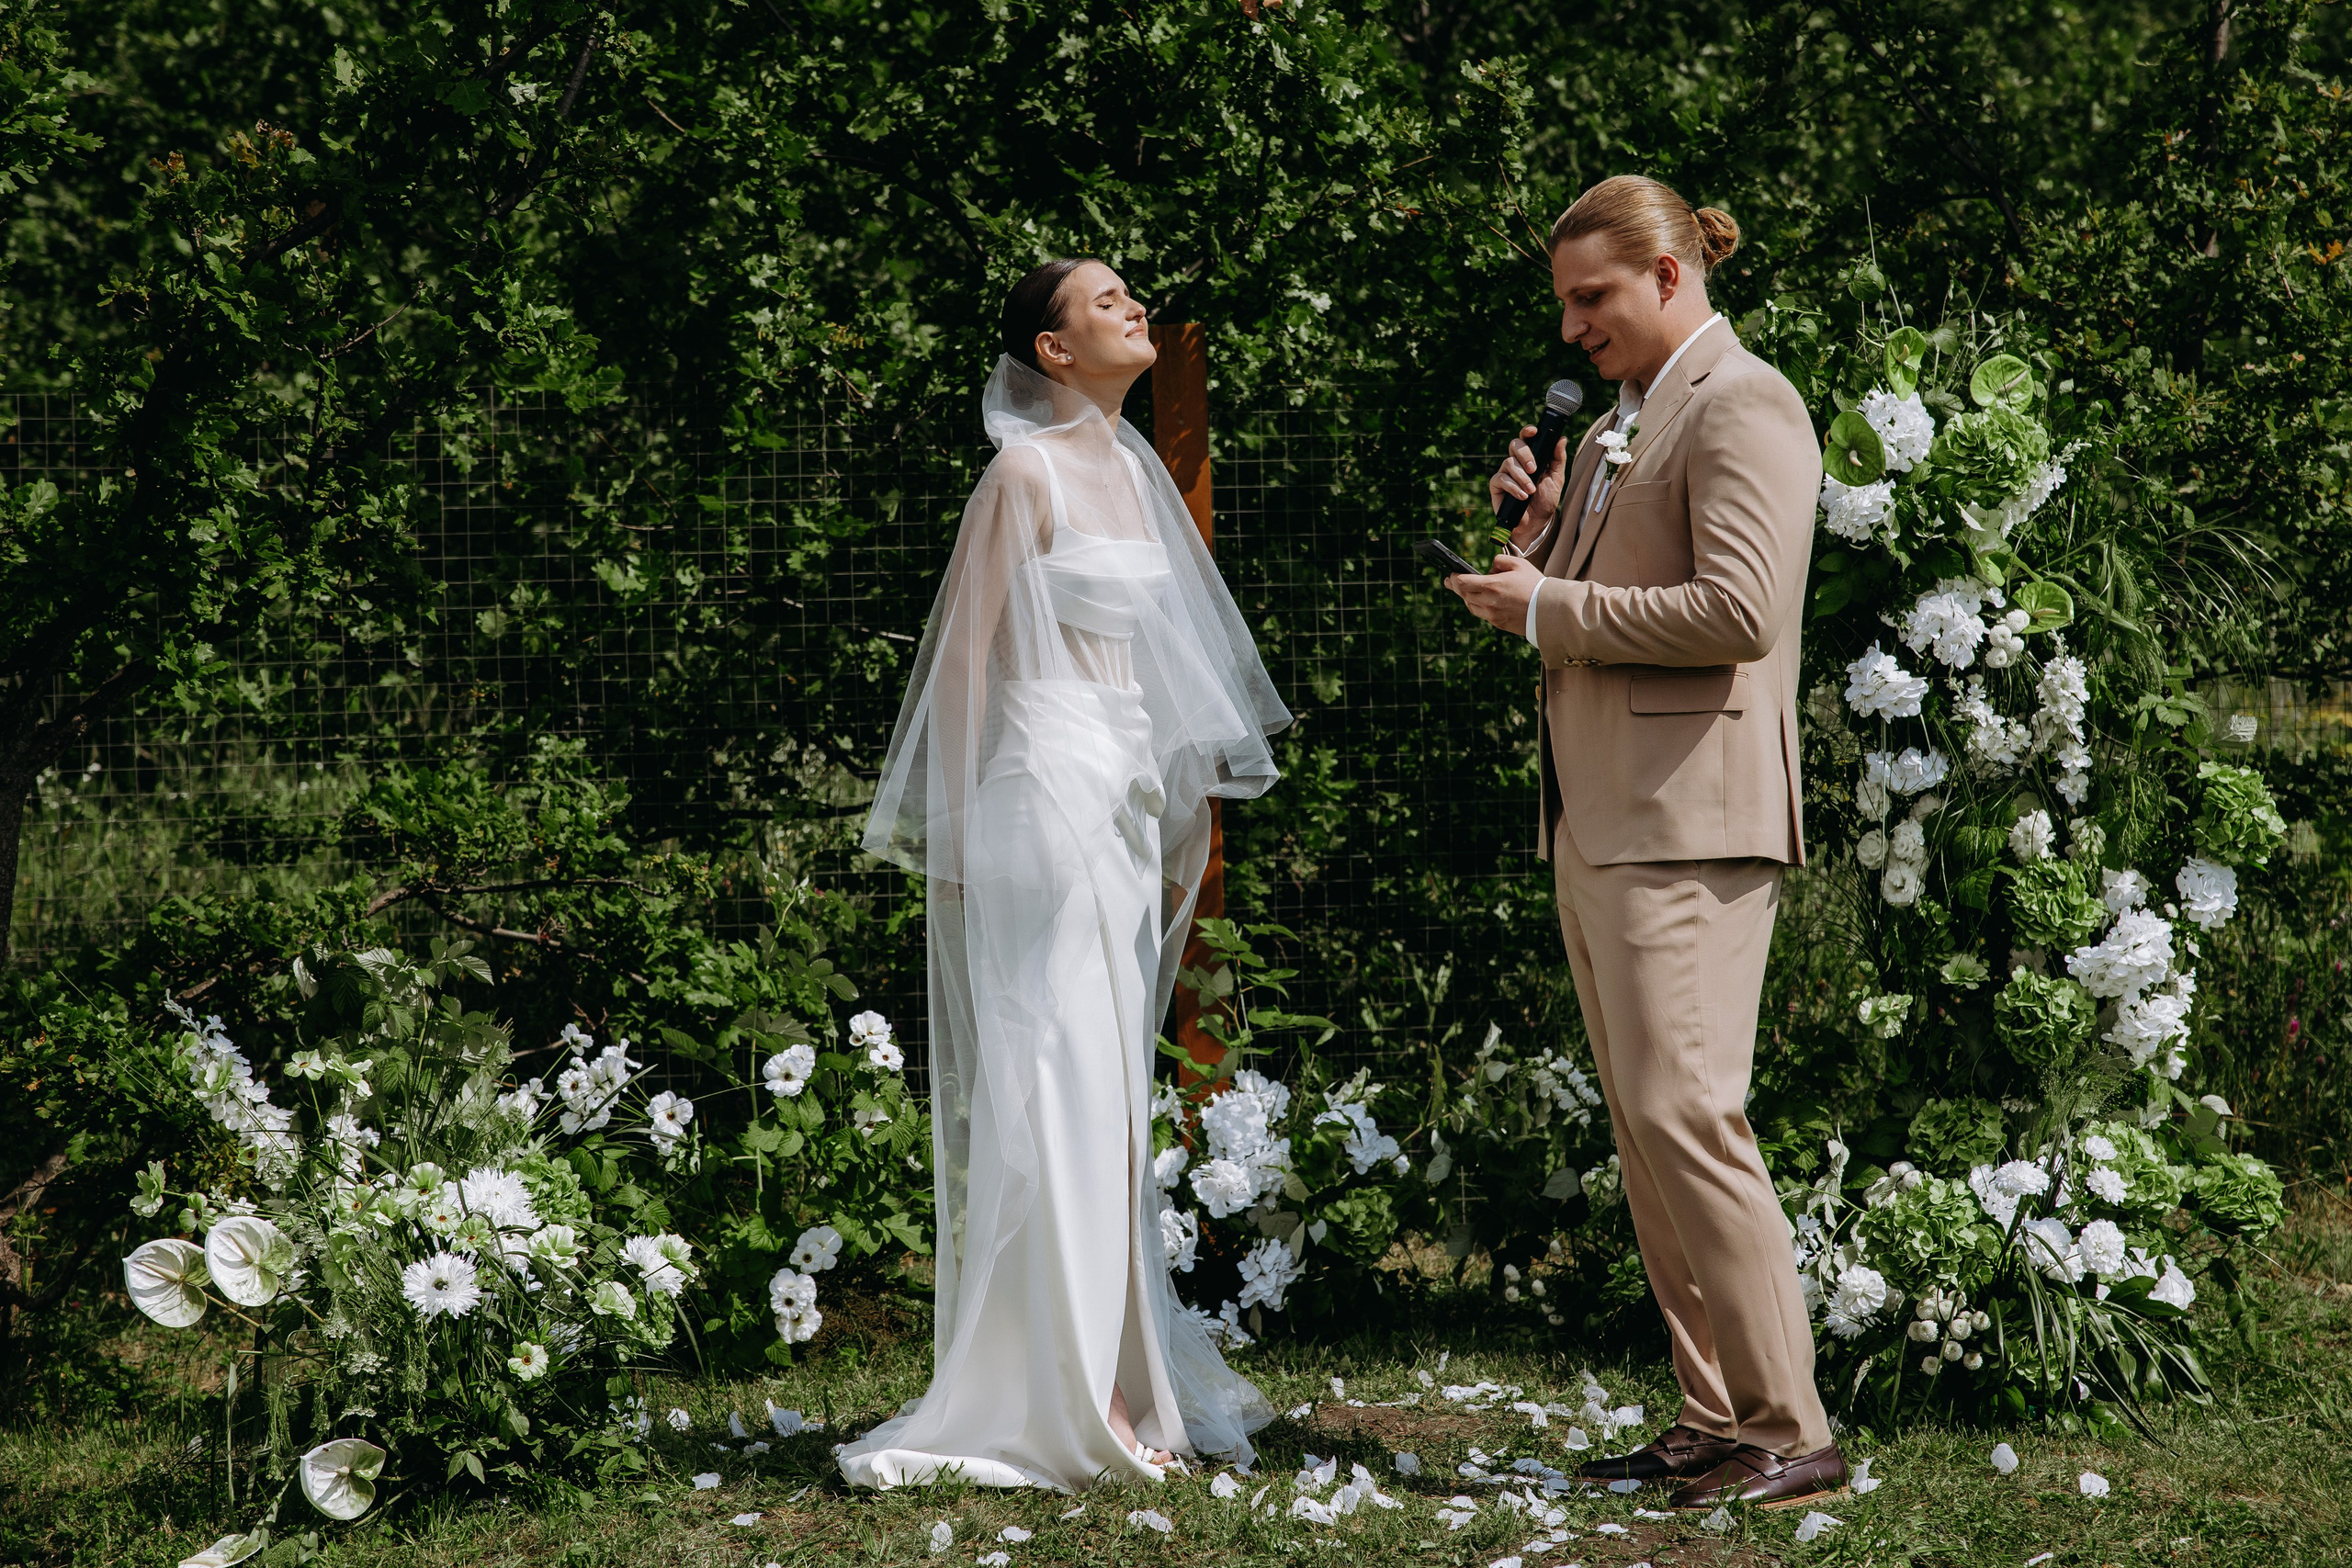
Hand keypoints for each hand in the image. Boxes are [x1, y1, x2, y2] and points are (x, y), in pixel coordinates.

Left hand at [1447, 552, 1543, 639]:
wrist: (1549, 610)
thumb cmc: (1535, 585)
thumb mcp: (1519, 564)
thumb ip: (1500, 561)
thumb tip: (1490, 568)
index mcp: (1492, 586)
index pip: (1463, 582)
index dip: (1454, 578)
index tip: (1450, 575)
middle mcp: (1488, 602)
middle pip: (1464, 595)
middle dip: (1456, 587)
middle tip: (1451, 582)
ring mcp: (1492, 615)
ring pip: (1471, 606)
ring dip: (1467, 598)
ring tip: (1466, 591)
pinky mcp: (1499, 623)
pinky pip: (1482, 615)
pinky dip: (1478, 607)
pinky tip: (1481, 601)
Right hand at [1487, 423, 1569, 540]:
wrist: (1536, 522)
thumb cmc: (1545, 499)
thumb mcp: (1556, 478)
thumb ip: (1558, 459)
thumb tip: (1562, 439)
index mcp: (1531, 457)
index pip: (1526, 438)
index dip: (1527, 431)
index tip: (1533, 431)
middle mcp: (1516, 462)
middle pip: (1515, 445)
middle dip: (1525, 455)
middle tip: (1534, 469)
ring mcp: (1505, 472)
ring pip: (1509, 463)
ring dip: (1522, 477)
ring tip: (1531, 490)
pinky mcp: (1497, 485)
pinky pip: (1501, 479)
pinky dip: (1514, 487)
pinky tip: (1522, 496)